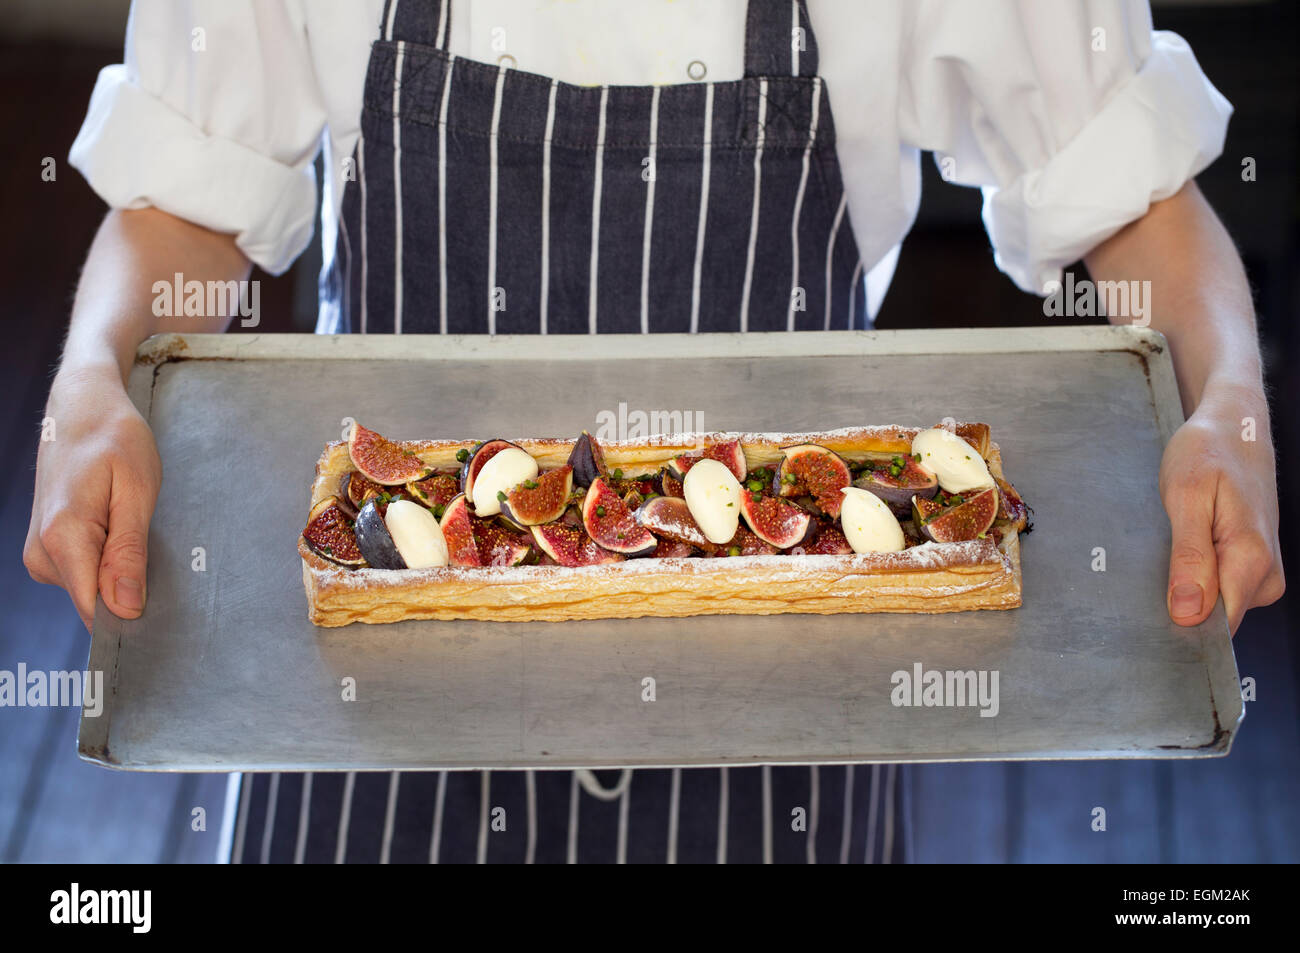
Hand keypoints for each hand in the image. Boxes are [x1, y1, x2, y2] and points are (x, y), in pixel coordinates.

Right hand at [23, 365, 160, 631]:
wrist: (81, 410)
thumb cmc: (115, 441)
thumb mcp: (136, 492)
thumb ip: (129, 554)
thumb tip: (126, 609)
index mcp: (62, 538)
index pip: (96, 609)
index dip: (131, 614)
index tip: (161, 608)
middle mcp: (41, 554)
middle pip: (95, 602)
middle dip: (130, 589)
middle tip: (154, 548)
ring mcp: (40, 554)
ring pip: (91, 590)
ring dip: (121, 572)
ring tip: (132, 528)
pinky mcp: (47, 551)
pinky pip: (85, 575)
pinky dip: (109, 563)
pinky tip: (119, 532)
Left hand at [1158, 386, 1284, 633]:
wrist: (1234, 426)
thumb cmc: (1208, 453)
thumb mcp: (1187, 498)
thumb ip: (1189, 557)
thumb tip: (1189, 612)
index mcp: (1250, 559)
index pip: (1219, 625)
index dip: (1182, 623)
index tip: (1151, 612)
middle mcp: (1265, 574)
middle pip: (1215, 618)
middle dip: (1179, 601)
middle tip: (1155, 561)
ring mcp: (1262, 572)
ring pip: (1215, 603)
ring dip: (1185, 583)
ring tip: (1170, 545)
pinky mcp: (1252, 566)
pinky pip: (1219, 588)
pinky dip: (1194, 574)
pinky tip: (1182, 549)